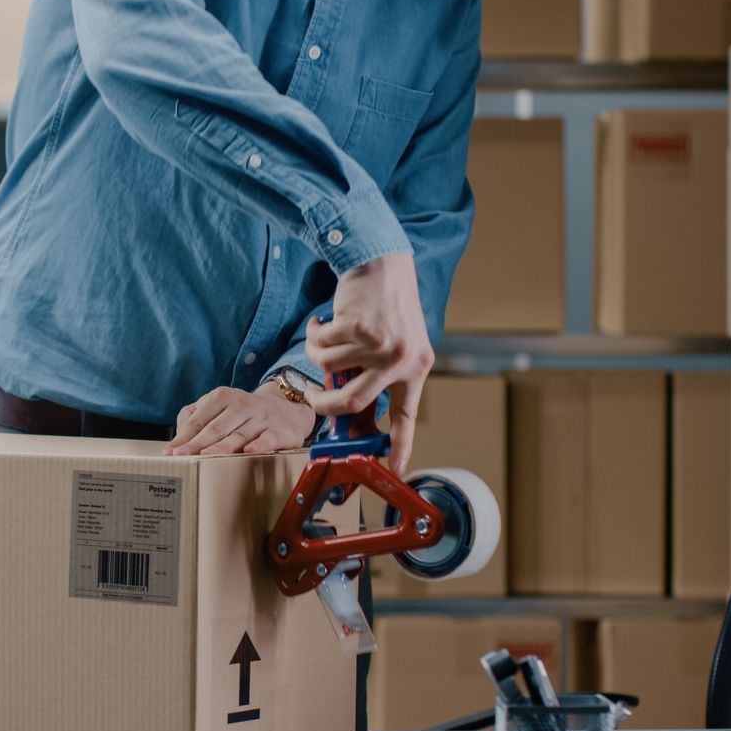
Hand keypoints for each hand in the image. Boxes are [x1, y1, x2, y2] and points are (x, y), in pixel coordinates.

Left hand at [166, 382, 317, 456]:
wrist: (288, 410)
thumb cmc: (244, 414)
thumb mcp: (220, 408)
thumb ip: (196, 418)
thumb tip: (176, 440)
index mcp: (223, 397)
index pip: (199, 419)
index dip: (184, 437)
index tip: (170, 453)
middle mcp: (242, 404)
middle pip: (216, 427)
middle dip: (197, 443)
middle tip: (181, 457)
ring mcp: (262, 417)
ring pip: (239, 434)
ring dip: (222, 446)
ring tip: (205, 457)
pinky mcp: (280, 431)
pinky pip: (268, 439)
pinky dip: (259, 445)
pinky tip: (248, 451)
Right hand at [303, 252, 433, 474]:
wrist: (382, 261)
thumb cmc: (386, 304)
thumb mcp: (396, 343)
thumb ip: (378, 374)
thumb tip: (346, 409)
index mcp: (416, 367)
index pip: (405, 416)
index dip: (399, 446)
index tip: (393, 469)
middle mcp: (400, 359)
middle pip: (353, 403)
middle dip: (325, 405)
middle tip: (315, 398)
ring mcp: (380, 343)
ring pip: (329, 369)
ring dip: (318, 354)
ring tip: (325, 337)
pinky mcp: (358, 327)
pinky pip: (320, 347)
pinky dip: (314, 335)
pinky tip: (323, 322)